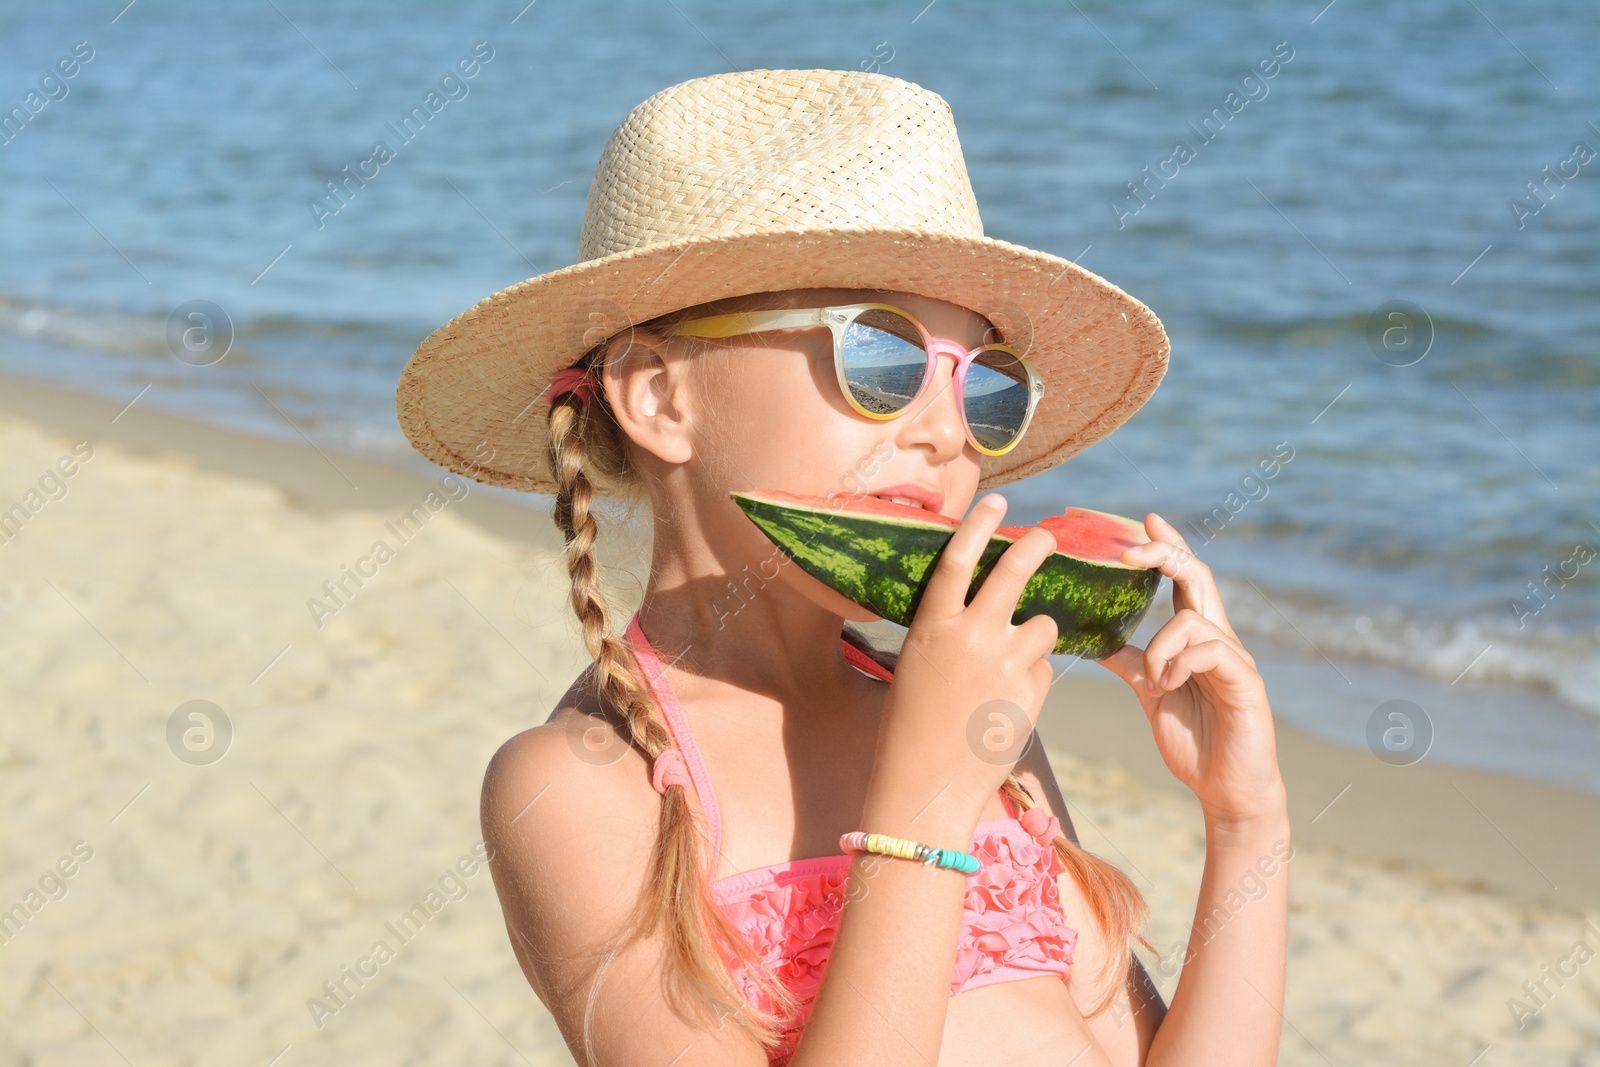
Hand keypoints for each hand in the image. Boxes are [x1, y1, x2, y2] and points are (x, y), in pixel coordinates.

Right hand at [864, 493, 1060, 833]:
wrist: (926, 785)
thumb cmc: (912, 726)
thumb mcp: (918, 666)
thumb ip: (950, 631)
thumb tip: (986, 606)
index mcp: (932, 626)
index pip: (958, 559)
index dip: (979, 524)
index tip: (997, 500)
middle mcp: (970, 636)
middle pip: (1014, 572)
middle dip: (1036, 547)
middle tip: (1048, 536)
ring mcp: (1005, 663)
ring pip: (1043, 626)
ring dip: (1036, 637)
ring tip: (1010, 667)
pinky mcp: (1032, 692)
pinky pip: (1045, 669)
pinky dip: (1034, 678)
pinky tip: (1008, 704)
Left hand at [1096, 514, 1285, 825]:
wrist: (1226, 789)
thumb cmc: (1194, 740)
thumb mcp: (1151, 693)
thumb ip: (1130, 663)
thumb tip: (1092, 640)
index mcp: (1196, 638)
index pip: (1186, 578)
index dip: (1169, 547)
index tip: (1146, 519)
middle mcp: (1219, 639)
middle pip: (1198, 576)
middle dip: (1164, 555)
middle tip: (1130, 550)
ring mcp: (1235, 658)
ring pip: (1193, 618)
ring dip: (1160, 645)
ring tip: (1154, 681)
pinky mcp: (1245, 681)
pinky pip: (1208, 650)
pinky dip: (1179, 663)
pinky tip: (1168, 688)